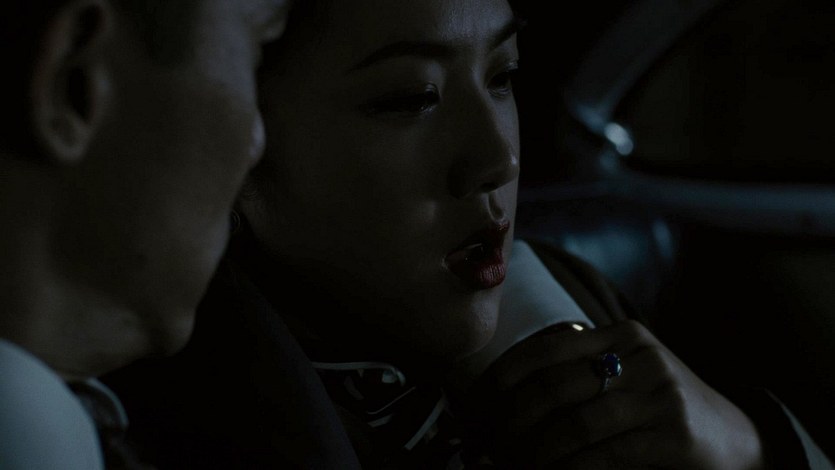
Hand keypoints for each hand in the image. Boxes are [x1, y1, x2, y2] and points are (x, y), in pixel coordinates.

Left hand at [463, 320, 765, 468]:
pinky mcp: (674, 433)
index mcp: (620, 334)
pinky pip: (603, 455)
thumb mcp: (621, 378)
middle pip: (553, 386)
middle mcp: (640, 355)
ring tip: (506, 465)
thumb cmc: (658, 409)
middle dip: (507, 420)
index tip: (473, 405)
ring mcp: (660, 393)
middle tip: (482, 444)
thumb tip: (499, 406)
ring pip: (574, 425)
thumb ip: (573, 379)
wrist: (733, 439)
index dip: (502, 376)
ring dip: (531, 452)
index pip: (545, 346)